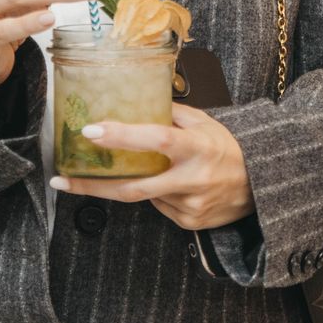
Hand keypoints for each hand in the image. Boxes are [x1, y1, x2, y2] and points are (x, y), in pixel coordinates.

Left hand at [51, 105, 253, 230]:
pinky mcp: (189, 222)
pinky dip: (154, 194)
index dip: (122, 136)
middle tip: (60, 179)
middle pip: (134, 188)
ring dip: (131, 183)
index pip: (155, 140)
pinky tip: (165, 184)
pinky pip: (158, 207)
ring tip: (123, 171)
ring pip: (145, 196)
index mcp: (197, 147)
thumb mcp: (206, 123)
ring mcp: (190, 205)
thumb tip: (137, 100)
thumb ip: (173, 114)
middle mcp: (192, 179)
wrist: (262, 186)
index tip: (90, 131)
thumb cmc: (230, 148)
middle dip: (92, 186)